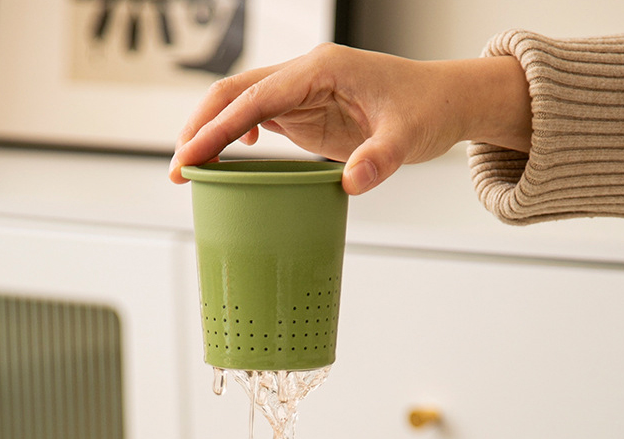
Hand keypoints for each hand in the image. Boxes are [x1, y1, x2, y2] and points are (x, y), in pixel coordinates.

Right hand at [169, 43, 530, 194]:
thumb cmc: (427, 108)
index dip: (217, 127)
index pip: (255, 96)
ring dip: (212, 132)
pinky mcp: (306, 110)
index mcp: (321, 70)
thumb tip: (351, 183)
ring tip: (191, 168)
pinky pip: (258, 117)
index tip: (190, 155)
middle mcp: (305, 75)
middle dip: (201, 127)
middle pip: (235, 92)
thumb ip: (379, 158)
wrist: (444, 101)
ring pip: (241, 103)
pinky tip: (232, 157)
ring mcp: (303, 92)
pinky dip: (235, 136)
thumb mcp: (408, 136)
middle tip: (179, 168)